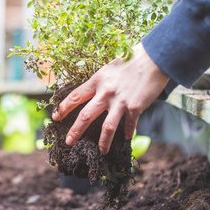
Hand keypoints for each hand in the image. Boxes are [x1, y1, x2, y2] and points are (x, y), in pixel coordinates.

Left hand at [51, 43, 168, 154]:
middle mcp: (105, 93)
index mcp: (96, 81)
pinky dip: (127, 133)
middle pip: (85, 116)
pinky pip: (129, 125)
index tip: (55, 117)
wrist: (154, 58)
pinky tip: (126, 138)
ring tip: (101, 151)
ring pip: (106, 127)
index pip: (74, 97)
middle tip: (69, 141)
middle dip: (75, 131)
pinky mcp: (135, 107)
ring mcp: (120, 101)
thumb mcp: (108, 69)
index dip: (63, 109)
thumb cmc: (130, 60)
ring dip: (102, 142)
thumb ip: (99, 83)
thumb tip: (91, 95)